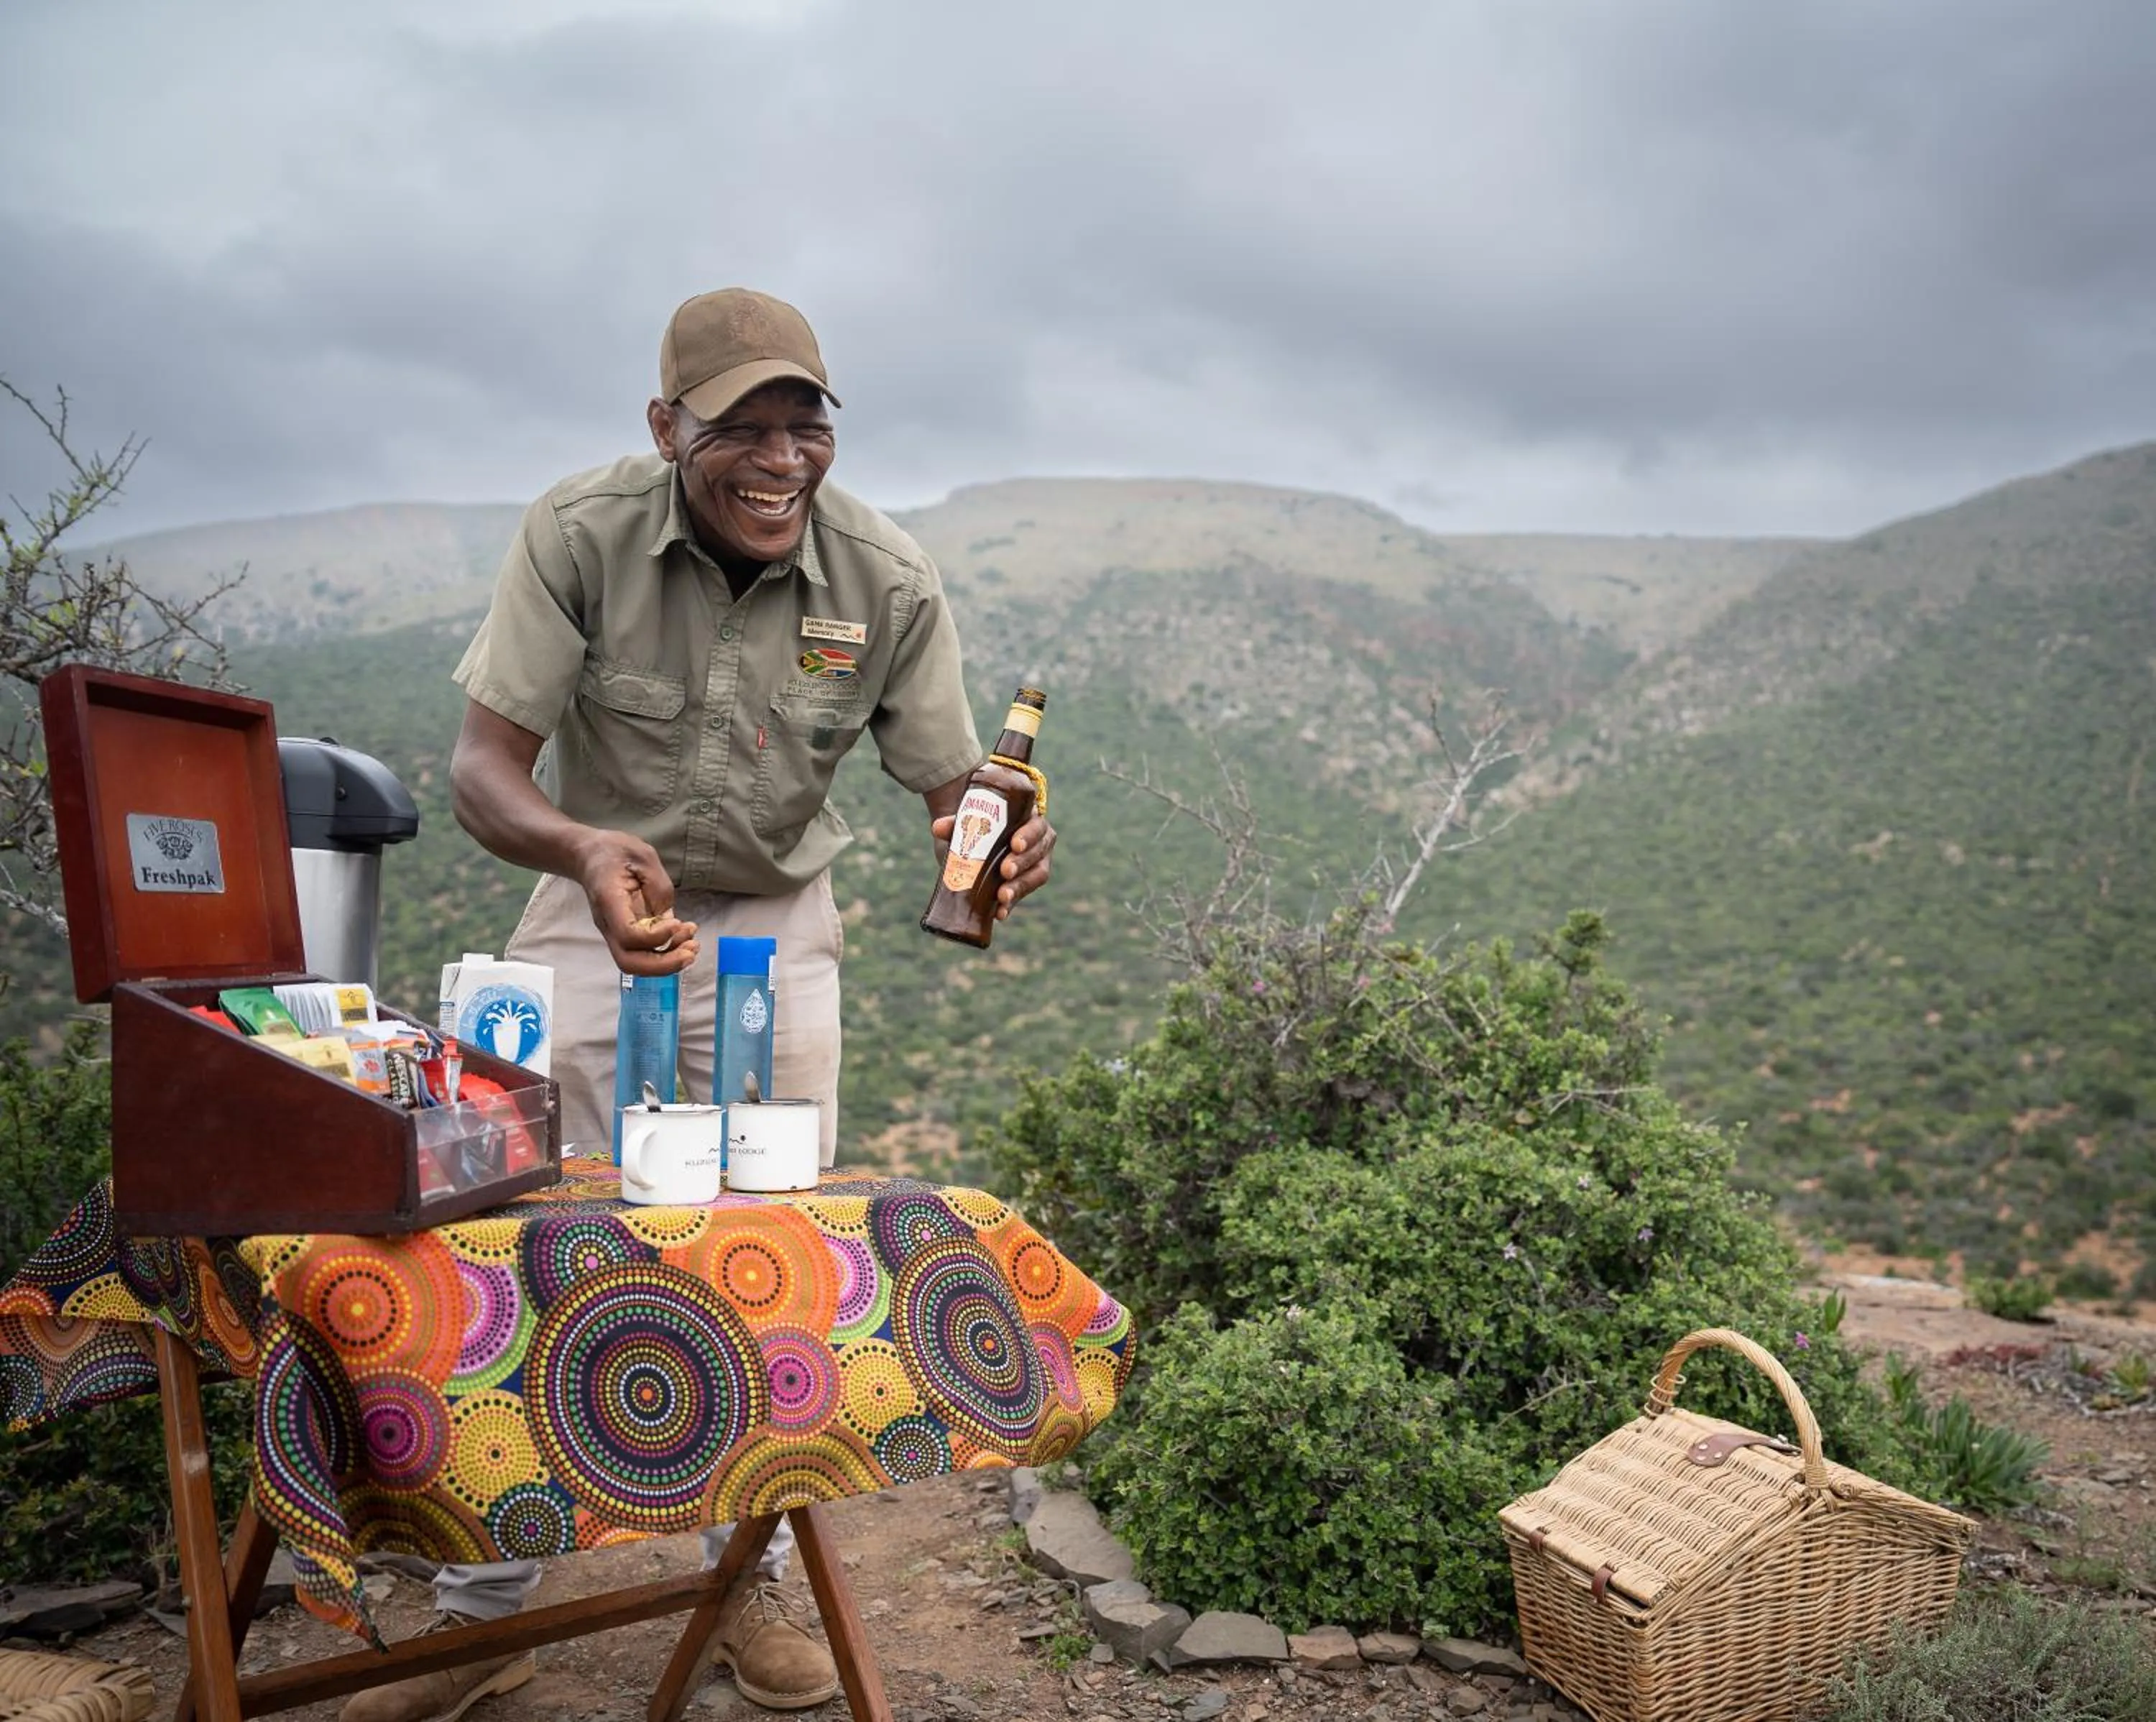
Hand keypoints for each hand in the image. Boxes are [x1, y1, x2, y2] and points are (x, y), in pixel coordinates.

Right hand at [573, 830, 698, 975]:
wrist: (590, 856)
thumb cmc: (615, 853)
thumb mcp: (643, 857)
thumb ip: (659, 887)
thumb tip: (669, 918)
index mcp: (610, 901)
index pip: (628, 935)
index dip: (656, 937)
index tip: (676, 923)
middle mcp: (609, 923)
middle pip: (629, 962)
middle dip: (664, 965)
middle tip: (691, 952)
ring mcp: (615, 931)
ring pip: (636, 963)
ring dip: (667, 962)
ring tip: (693, 946)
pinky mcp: (626, 933)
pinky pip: (643, 953)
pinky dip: (666, 953)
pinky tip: (685, 938)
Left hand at [927, 806, 1056, 920]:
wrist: (973, 843)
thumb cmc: (977, 825)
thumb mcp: (967, 823)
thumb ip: (956, 823)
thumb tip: (938, 828)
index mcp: (1029, 820)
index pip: (1036, 826)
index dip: (1029, 836)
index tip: (1014, 845)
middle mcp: (1039, 842)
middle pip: (1038, 852)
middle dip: (1022, 863)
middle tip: (1005, 871)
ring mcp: (1035, 864)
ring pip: (1036, 876)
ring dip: (1019, 887)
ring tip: (1003, 896)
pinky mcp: (1024, 885)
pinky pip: (1022, 896)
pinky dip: (1010, 905)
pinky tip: (999, 914)